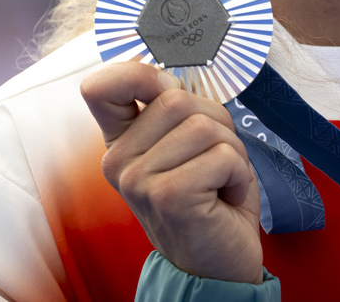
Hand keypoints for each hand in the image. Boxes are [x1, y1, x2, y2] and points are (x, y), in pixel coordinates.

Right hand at [80, 62, 262, 283]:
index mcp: (120, 142)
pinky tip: (226, 198)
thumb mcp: (190, 144)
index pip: (100, 86)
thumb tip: (175, 75)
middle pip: (177, 97)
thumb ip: (177, 109)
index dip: (142, 74)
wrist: (219, 264)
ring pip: (205, 125)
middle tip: (214, 161)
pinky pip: (222, 155)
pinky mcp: (168, 196)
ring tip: (221, 181)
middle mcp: (118, 160)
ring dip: (231, 152)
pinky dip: (239, 173)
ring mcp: (138, 180)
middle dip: (216, 123)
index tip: (172, 92)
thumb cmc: (211, 199)